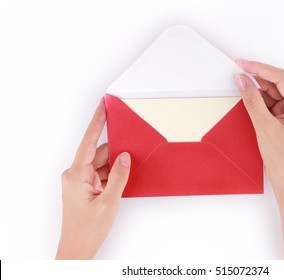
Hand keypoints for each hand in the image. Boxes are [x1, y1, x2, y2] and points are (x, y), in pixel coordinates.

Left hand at [56, 99, 130, 259]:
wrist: (78, 248)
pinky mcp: (85, 187)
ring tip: (129, 170)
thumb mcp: (109, 202)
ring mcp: (80, 181)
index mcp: (76, 175)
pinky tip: (123, 179)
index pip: (88, 142)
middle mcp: (76, 174)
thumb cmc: (88, 229)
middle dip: (116, 152)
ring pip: (102, 164)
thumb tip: (124, 156)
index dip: (97, 122)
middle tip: (132, 147)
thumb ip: (119, 176)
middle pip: (99, 154)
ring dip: (115, 166)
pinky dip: (113, 174)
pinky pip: (102, 173)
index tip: (103, 106)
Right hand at [235, 59, 283, 191]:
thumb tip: (243, 81)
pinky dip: (258, 103)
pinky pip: (270, 105)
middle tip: (238, 73)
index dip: (260, 68)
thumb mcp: (265, 127)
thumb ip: (253, 102)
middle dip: (257, 79)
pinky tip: (247, 101)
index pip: (280, 78)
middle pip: (277, 84)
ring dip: (257, 92)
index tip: (243, 64)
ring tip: (240, 89)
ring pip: (272, 94)